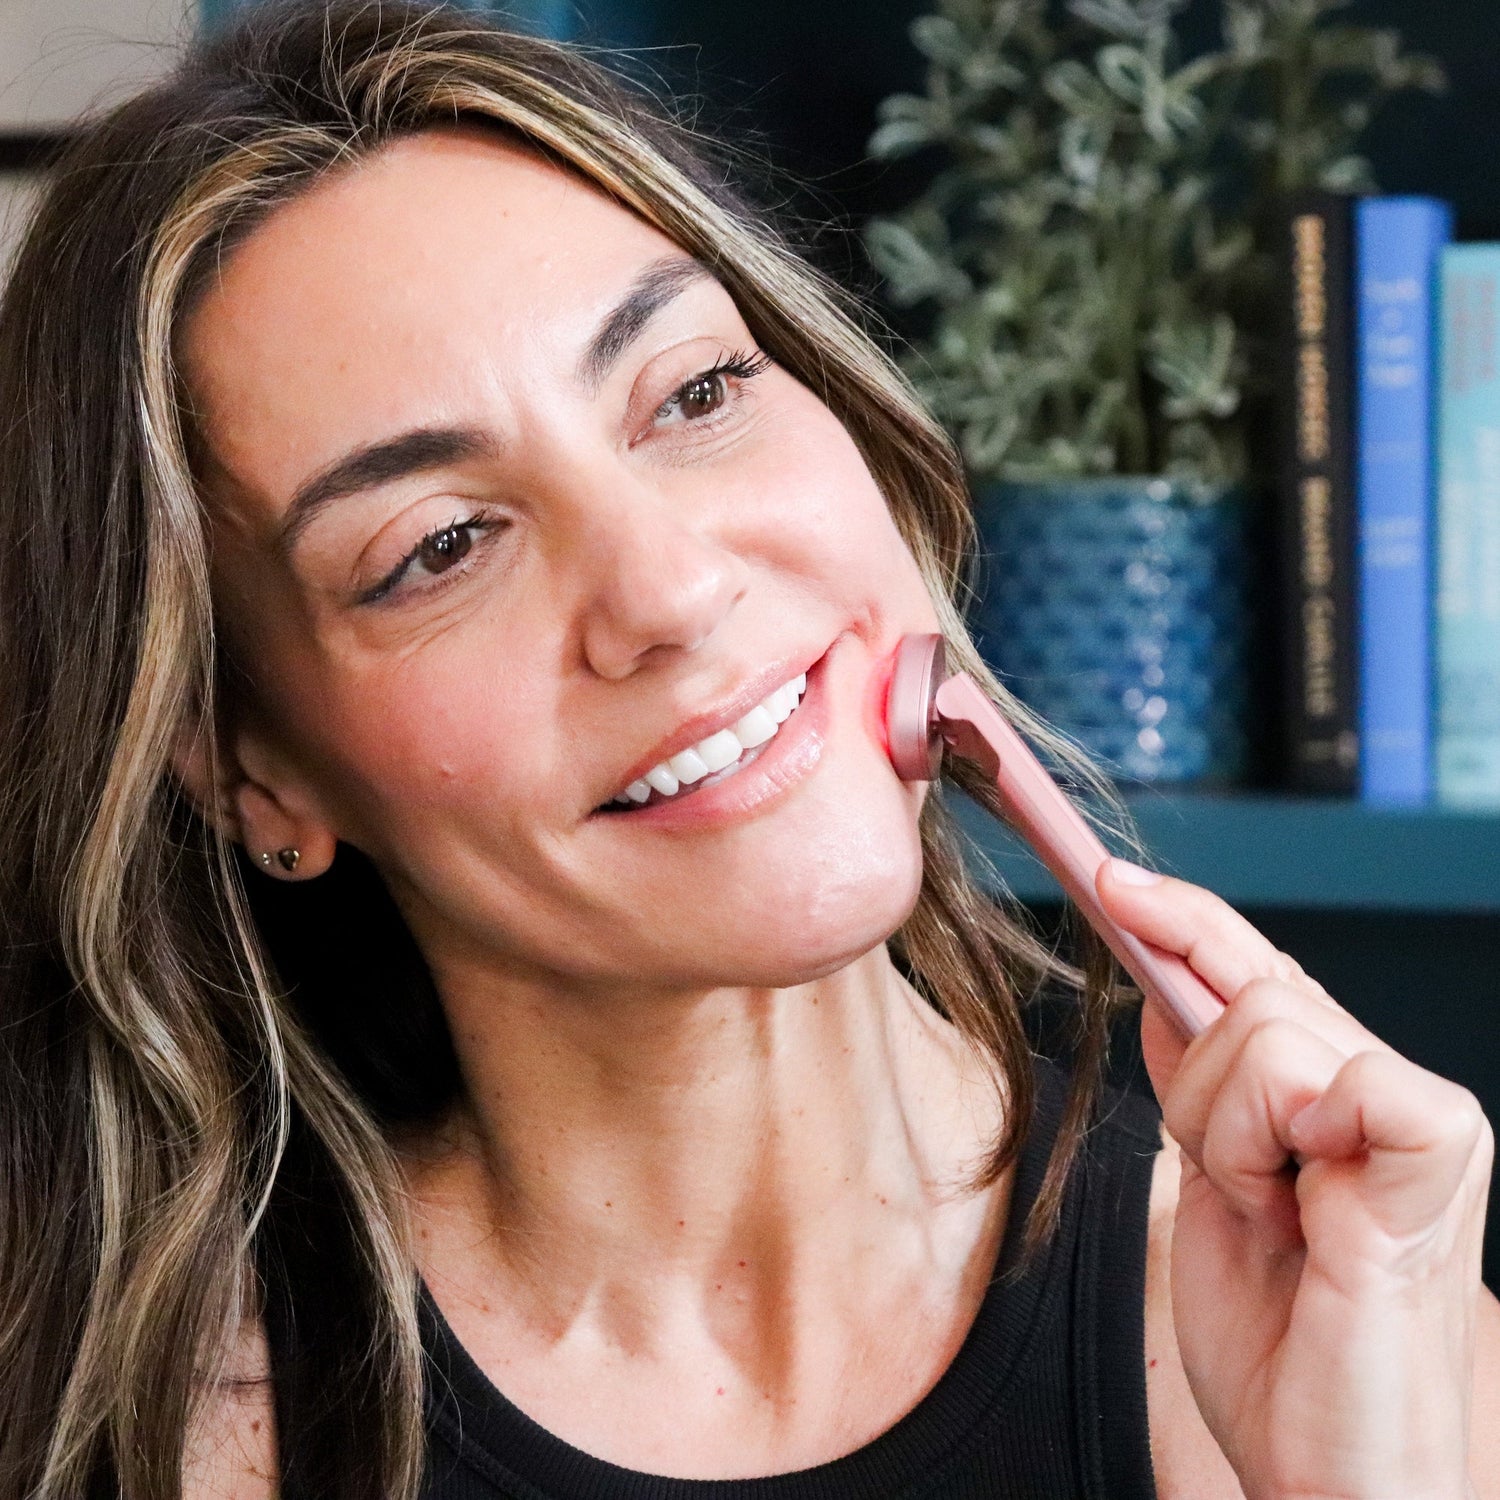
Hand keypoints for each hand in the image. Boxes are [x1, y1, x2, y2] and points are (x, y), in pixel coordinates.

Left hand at [1096, 859, 1492, 1499]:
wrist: (1335, 1470)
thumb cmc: (1287, 1350)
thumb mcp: (1216, 1193)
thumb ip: (1205, 1090)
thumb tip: (1161, 993)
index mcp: (1336, 1094)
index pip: (1253, 968)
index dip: (1181, 918)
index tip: (1106, 879)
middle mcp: (1383, 1084)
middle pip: (1243, 989)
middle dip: (1196, 1090)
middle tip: (1239, 1188)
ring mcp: (1417, 1109)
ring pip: (1259, 1024)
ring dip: (1226, 1130)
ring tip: (1275, 1215)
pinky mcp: (1436, 1143)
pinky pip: (1318, 1068)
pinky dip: (1274, 1137)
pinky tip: (1307, 1208)